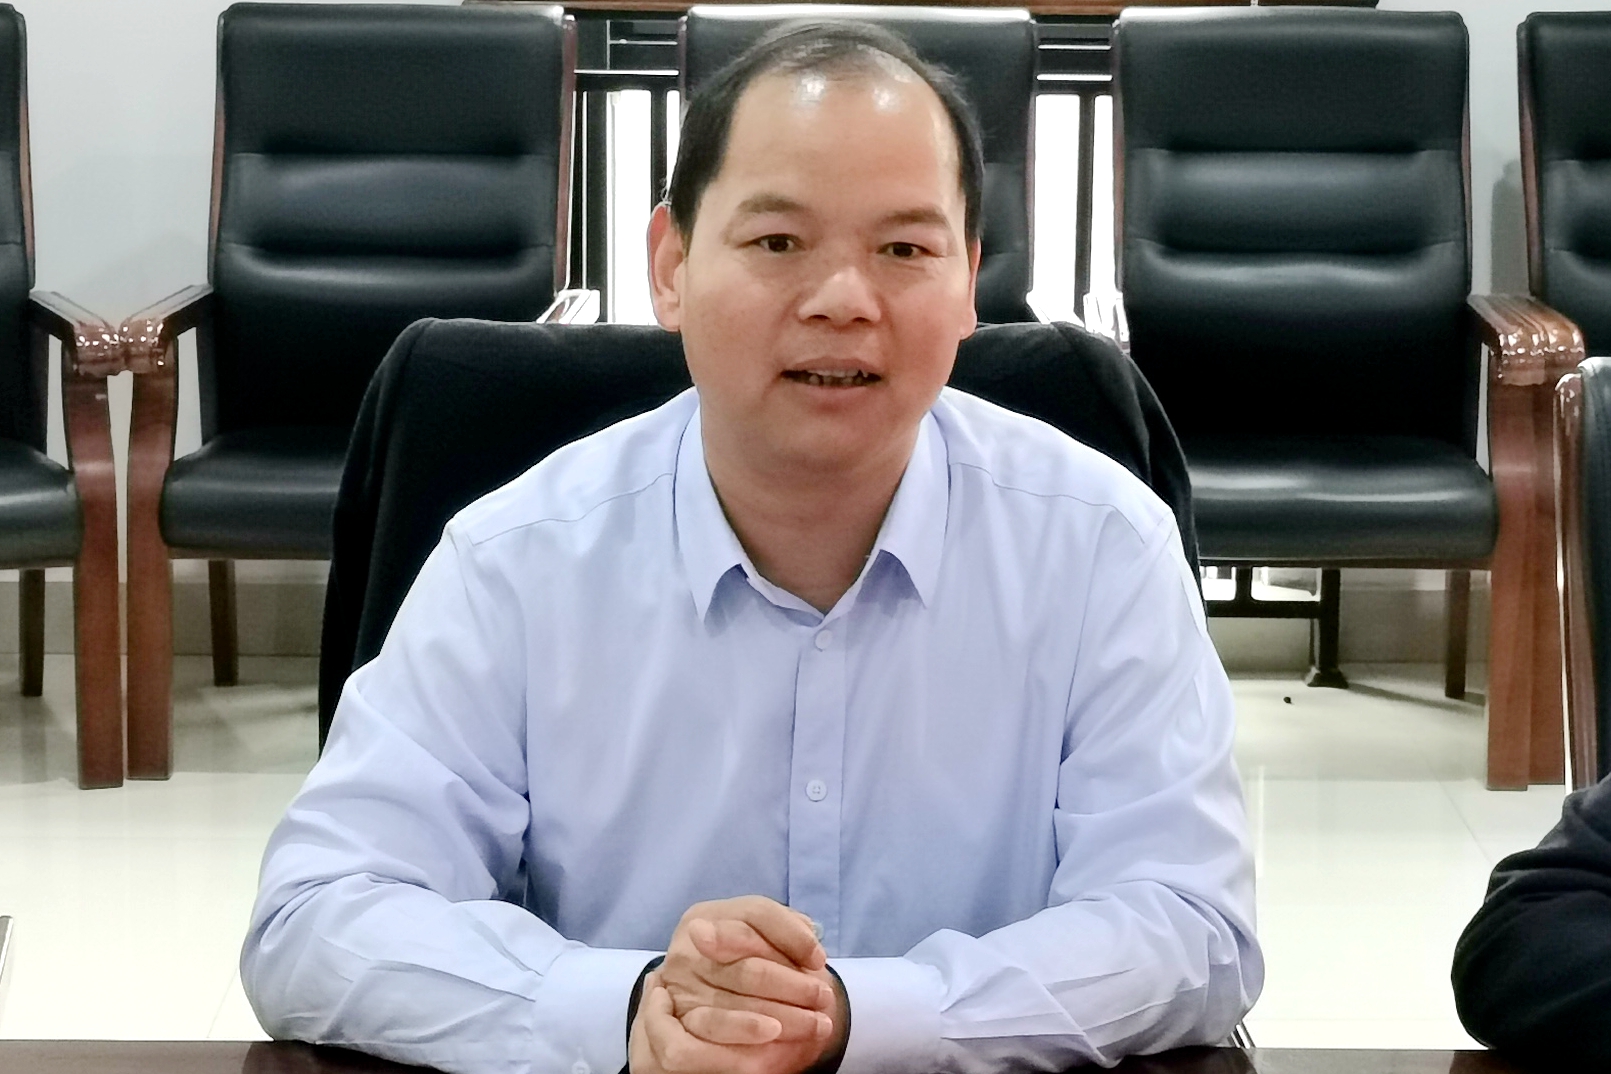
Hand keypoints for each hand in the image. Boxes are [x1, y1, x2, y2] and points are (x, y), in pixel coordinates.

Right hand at [631, 896, 847, 1073]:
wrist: (705, 992)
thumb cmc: (747, 961)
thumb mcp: (761, 936)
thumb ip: (783, 928)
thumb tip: (810, 937)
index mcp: (707, 916)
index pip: (757, 914)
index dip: (792, 936)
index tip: (818, 959)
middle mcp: (688, 948)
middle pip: (749, 967)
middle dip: (793, 986)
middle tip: (823, 998)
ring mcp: (680, 986)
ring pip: (734, 1005)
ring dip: (782, 1019)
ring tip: (816, 1025)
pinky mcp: (680, 1022)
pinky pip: (713, 1034)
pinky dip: (747, 1037)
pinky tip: (776, 1042)